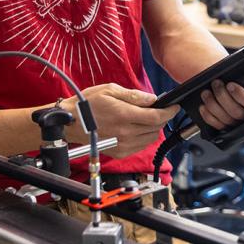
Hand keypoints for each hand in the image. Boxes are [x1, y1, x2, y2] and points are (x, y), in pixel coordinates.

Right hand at [64, 84, 178, 158]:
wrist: (69, 123)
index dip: (169, 111)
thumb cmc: (86, 104)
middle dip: (161, 118)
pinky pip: (140, 146)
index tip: (174, 106)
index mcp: (124, 116)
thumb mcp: (110, 90)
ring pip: (151, 138)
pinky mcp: (119, 153)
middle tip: (159, 110)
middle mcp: (125, 133)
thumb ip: (134, 96)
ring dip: (153, 128)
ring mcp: (123, 145)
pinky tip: (137, 129)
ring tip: (146, 118)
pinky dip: (144, 138)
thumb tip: (153, 99)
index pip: (157, 117)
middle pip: (156, 128)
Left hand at [197, 66, 243, 130]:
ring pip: (225, 120)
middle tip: (216, 84)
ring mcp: (239, 126)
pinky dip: (208, 116)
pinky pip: (217, 126)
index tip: (231, 85)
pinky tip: (204, 105)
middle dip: (223, 97)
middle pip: (237, 113)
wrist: (240, 81)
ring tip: (207, 91)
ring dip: (213, 105)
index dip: (242, 96)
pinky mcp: (227, 129)